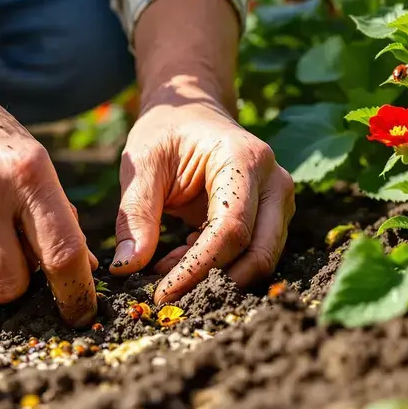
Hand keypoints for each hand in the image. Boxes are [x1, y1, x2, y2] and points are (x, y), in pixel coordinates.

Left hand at [110, 96, 295, 302]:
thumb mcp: (141, 163)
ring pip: (258, 259)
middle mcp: (274, 182)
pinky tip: (176, 257)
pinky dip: (213, 267)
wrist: (192, 113)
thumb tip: (128, 268)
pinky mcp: (272, 217)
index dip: (198, 267)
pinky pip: (250, 254)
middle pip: (258, 252)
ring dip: (212, 275)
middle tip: (167, 295)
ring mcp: (279, 201)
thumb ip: (136, 215)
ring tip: (164, 266)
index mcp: (244, 159)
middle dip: (214, 282)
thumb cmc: (166, 131)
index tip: (162, 293)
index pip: (231, 228)